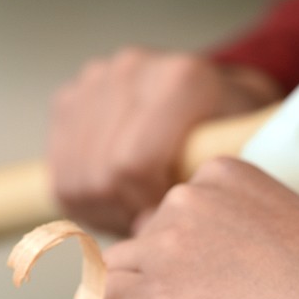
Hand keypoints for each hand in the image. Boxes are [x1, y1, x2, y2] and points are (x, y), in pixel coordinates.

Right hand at [48, 49, 280, 234]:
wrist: (214, 99)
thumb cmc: (231, 138)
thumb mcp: (240, 161)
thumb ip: (204, 191)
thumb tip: (148, 228)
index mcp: (182, 79)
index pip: (133, 164)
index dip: (144, 205)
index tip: (165, 218)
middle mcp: (133, 69)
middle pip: (100, 173)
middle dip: (121, 211)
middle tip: (148, 221)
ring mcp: (96, 80)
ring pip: (74, 177)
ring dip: (99, 208)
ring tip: (131, 209)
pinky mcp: (69, 99)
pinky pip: (59, 171)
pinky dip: (80, 197)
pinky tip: (111, 197)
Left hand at [98, 158, 298, 298]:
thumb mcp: (279, 223)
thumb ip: (231, 232)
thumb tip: (194, 274)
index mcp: (216, 176)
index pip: (169, 215)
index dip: (177, 256)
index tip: (208, 285)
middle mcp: (182, 200)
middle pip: (140, 244)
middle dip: (155, 280)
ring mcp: (163, 245)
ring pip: (117, 273)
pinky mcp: (153, 294)